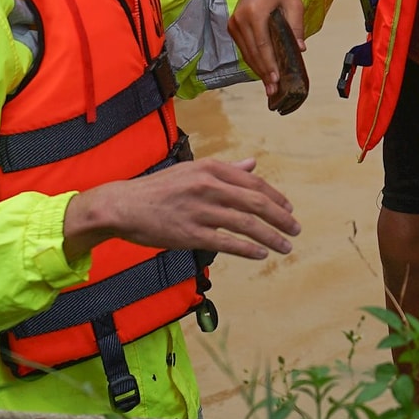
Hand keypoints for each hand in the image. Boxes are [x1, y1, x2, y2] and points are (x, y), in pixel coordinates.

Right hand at [63, 157, 299, 261]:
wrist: (122, 205)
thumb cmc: (158, 189)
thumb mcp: (192, 171)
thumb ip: (225, 169)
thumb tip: (252, 164)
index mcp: (209, 168)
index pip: (253, 182)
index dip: (275, 197)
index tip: (289, 209)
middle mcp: (207, 186)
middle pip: (255, 202)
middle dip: (281, 217)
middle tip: (296, 229)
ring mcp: (199, 210)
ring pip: (246, 224)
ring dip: (271, 236)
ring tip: (285, 246)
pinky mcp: (190, 234)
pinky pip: (227, 242)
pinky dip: (248, 249)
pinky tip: (261, 254)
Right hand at [228, 0, 305, 104]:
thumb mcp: (294, 4)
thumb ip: (296, 26)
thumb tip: (301, 49)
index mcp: (254, 13)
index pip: (262, 44)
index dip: (269, 64)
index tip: (276, 79)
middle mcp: (240, 19)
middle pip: (252, 52)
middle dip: (263, 72)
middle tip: (273, 90)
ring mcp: (233, 22)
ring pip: (246, 52)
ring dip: (257, 69)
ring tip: (269, 86)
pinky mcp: (232, 25)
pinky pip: (243, 47)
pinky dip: (253, 59)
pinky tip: (262, 71)